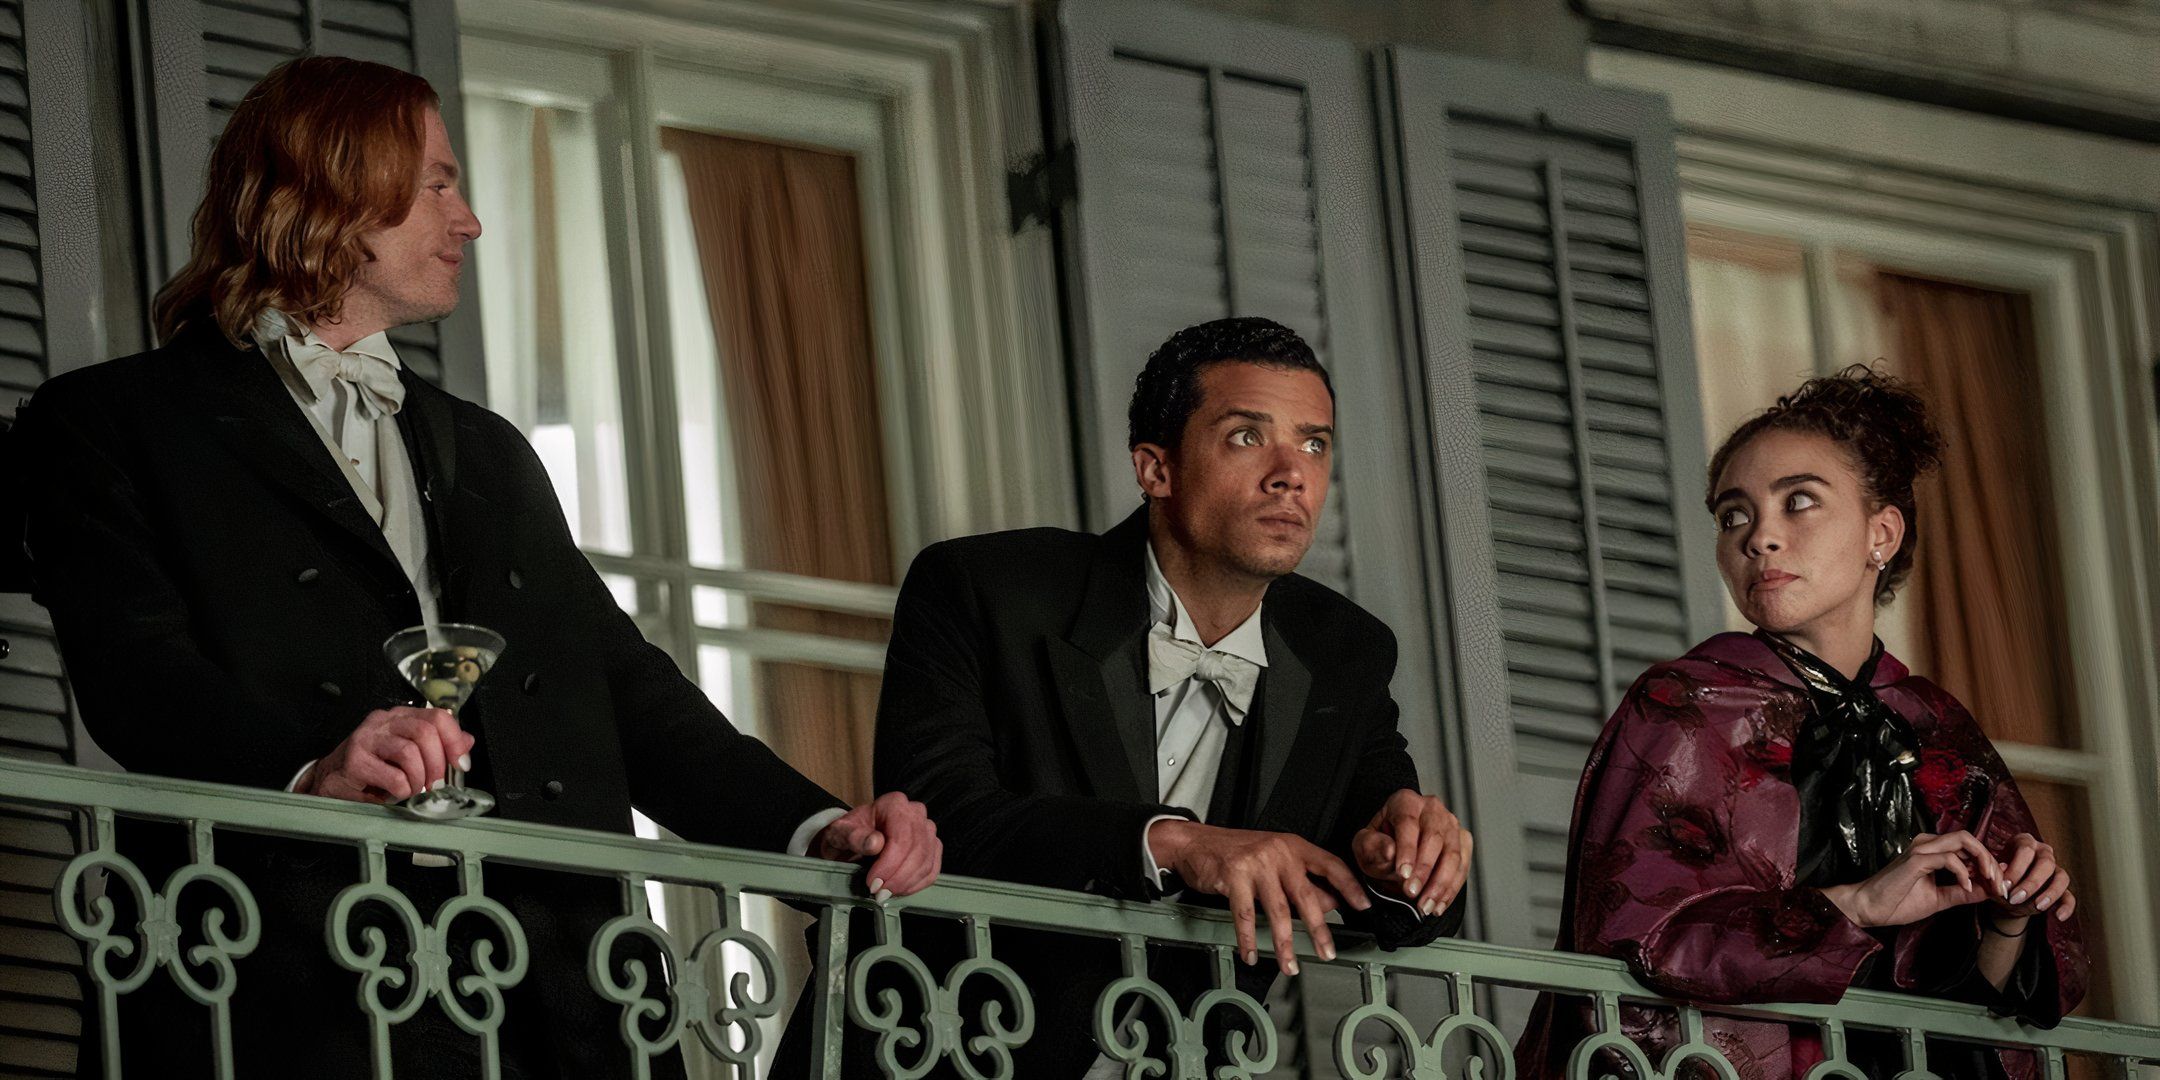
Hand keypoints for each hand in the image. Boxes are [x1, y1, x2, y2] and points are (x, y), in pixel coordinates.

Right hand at [300, 706, 473, 803]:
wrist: (332, 779)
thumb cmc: (372, 767)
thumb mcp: (407, 753)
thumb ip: (438, 746)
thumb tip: (466, 743)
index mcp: (400, 717)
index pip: (437, 717)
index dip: (454, 741)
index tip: (461, 764)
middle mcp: (383, 722)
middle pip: (425, 733)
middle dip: (437, 764)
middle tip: (436, 783)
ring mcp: (366, 739)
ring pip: (409, 753)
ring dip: (418, 779)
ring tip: (413, 789)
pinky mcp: (355, 761)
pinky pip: (393, 778)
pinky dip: (402, 791)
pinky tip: (394, 794)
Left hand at [812, 791, 940, 899]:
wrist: (854, 839)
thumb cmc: (849, 833)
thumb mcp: (841, 833)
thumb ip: (855, 836)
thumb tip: (875, 843)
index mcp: (894, 804)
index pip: (901, 838)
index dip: (889, 864)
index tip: (872, 882)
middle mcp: (916, 813)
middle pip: (917, 851)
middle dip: (898, 877)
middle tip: (879, 892)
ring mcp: (927, 830)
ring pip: (926, 862)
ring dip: (906, 883)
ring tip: (886, 893)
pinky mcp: (933, 847)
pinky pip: (932, 870)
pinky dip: (916, 885)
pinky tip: (899, 890)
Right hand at [1147, 819, 1368, 974]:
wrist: (1195, 842)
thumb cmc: (1235, 851)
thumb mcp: (1273, 859)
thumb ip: (1299, 879)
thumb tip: (1328, 904)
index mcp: (1293, 846)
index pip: (1330, 865)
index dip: (1349, 886)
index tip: (1363, 905)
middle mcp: (1278, 852)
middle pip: (1306, 895)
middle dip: (1319, 929)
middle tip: (1327, 951)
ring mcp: (1255, 864)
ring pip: (1277, 911)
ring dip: (1284, 943)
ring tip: (1289, 964)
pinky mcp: (1233, 876)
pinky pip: (1245, 915)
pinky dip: (1248, 939)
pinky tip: (1252, 954)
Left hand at [1351, 789, 1471, 916]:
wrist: (1392, 851)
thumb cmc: (1379, 844)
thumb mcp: (1364, 845)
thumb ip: (1373, 847)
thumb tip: (1391, 851)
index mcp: (1405, 802)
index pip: (1408, 823)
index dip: (1407, 850)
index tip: (1403, 874)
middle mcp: (1432, 809)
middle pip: (1434, 838)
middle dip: (1424, 871)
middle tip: (1412, 893)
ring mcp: (1451, 824)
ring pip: (1453, 855)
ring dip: (1440, 885)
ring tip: (1425, 905)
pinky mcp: (1462, 842)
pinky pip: (1462, 867)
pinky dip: (1451, 889)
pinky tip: (1438, 904)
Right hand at [1820, 831, 1996, 927]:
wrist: (1870, 908)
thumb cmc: (1899, 901)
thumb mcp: (1940, 899)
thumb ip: (1963, 892)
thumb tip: (1990, 889)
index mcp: (1933, 851)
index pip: (1969, 847)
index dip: (1988, 863)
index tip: (1999, 885)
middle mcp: (1928, 844)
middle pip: (1970, 839)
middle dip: (1990, 860)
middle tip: (2000, 883)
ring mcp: (1921, 850)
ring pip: (1963, 841)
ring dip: (1982, 861)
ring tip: (1990, 883)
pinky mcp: (1916, 860)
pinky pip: (1949, 859)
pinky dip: (1963, 872)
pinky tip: (1966, 887)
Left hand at [1989, 832, 2075, 924]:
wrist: (2006, 893)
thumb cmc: (1997, 877)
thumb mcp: (1993, 874)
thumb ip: (1996, 872)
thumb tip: (2002, 868)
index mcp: (2025, 843)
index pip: (2025, 851)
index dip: (2016, 868)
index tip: (2005, 885)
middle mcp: (2044, 852)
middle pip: (2046, 863)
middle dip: (2031, 882)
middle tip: (2016, 898)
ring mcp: (2056, 869)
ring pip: (2062, 878)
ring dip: (2050, 893)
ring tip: (2037, 907)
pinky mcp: (2063, 888)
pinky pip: (2070, 896)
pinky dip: (2067, 907)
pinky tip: (2059, 917)